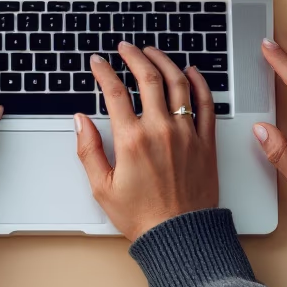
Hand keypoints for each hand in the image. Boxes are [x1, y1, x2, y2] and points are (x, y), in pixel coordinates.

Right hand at [75, 43, 218, 240]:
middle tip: (125, 48)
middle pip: (147, 78)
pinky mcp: (206, 142)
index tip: (98, 62)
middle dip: (134, 56)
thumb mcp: (102, 188)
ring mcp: (187, 134)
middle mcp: (161, 130)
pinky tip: (191, 72)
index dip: (103, 71)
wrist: (181, 238)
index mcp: (132, 140)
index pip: (114, 92)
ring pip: (178, 83)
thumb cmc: (143, 217)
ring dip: (164, 61)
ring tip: (152, 52)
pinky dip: (199, 83)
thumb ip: (88, 150)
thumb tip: (80, 121)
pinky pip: (206, 104)